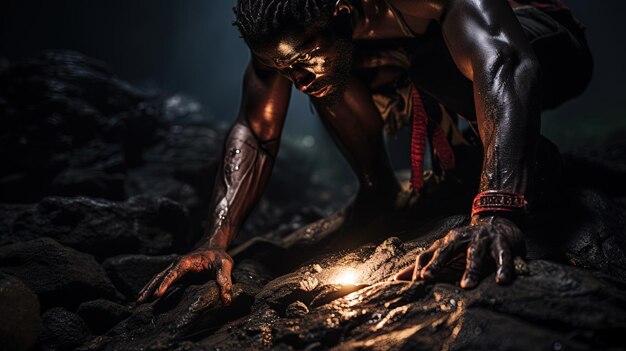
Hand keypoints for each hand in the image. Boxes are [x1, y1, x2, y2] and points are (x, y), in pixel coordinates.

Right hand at [137, 247, 233, 303]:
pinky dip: (153, 288)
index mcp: (186, 262)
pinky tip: (147, 298)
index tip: (157, 295)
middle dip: (149, 289)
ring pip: (157, 279)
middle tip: (138, 302)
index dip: (165, 284)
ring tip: (137, 302)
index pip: (173, 273)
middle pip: (159, 276)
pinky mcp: (176, 275)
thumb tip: (226, 301)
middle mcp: (176, 265)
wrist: (213, 246)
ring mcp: (174, 270)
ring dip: (147, 289)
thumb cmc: (218, 256)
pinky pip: (161, 281)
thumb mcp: (225, 266)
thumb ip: (225, 282)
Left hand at [395, 215, 524, 287]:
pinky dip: (502, 268)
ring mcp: (481, 238)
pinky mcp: (501, 242)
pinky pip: (501, 256)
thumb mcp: (446, 255)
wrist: (499, 225)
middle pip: (446, 250)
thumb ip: (425, 266)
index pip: (427, 254)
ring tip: (467, 286)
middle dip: (436, 264)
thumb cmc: (468, 246)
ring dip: (470, 269)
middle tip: (427, 278)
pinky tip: (501, 280)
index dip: (419, 268)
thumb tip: (398, 278)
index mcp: (445, 243)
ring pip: (474, 253)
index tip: (413, 283)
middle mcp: (460, 238)